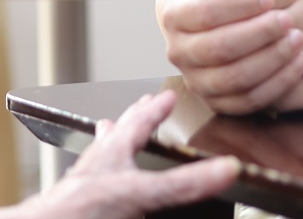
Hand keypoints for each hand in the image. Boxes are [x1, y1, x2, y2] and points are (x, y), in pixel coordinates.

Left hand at [26, 90, 238, 218]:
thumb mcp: (141, 193)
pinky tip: (99, 184)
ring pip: (99, 157)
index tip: (167, 96)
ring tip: (110, 132)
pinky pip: (90, 182)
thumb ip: (182, 184)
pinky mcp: (77, 207)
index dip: (157, 111)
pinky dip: (98, 175)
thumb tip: (225, 169)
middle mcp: (96, 167)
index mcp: (112, 154)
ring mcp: (84, 188)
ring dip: (110, 144)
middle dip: (132, 120)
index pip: (139, 123)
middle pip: (115, 135)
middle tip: (143, 106)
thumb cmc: (78, 211)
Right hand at [161, 0, 302, 114]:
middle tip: (288, 19)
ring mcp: (196, 82)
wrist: (221, 18)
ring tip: (297, 38)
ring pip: (236, 79)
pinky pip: (250, 101)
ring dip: (272, 59)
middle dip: (259, 34)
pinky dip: (279, 84)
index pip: (206, 13)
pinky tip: (299, 62)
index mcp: (174, 16)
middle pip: (220, 49)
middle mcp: (178, 53)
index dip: (241, 7)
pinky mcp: (218, 104)